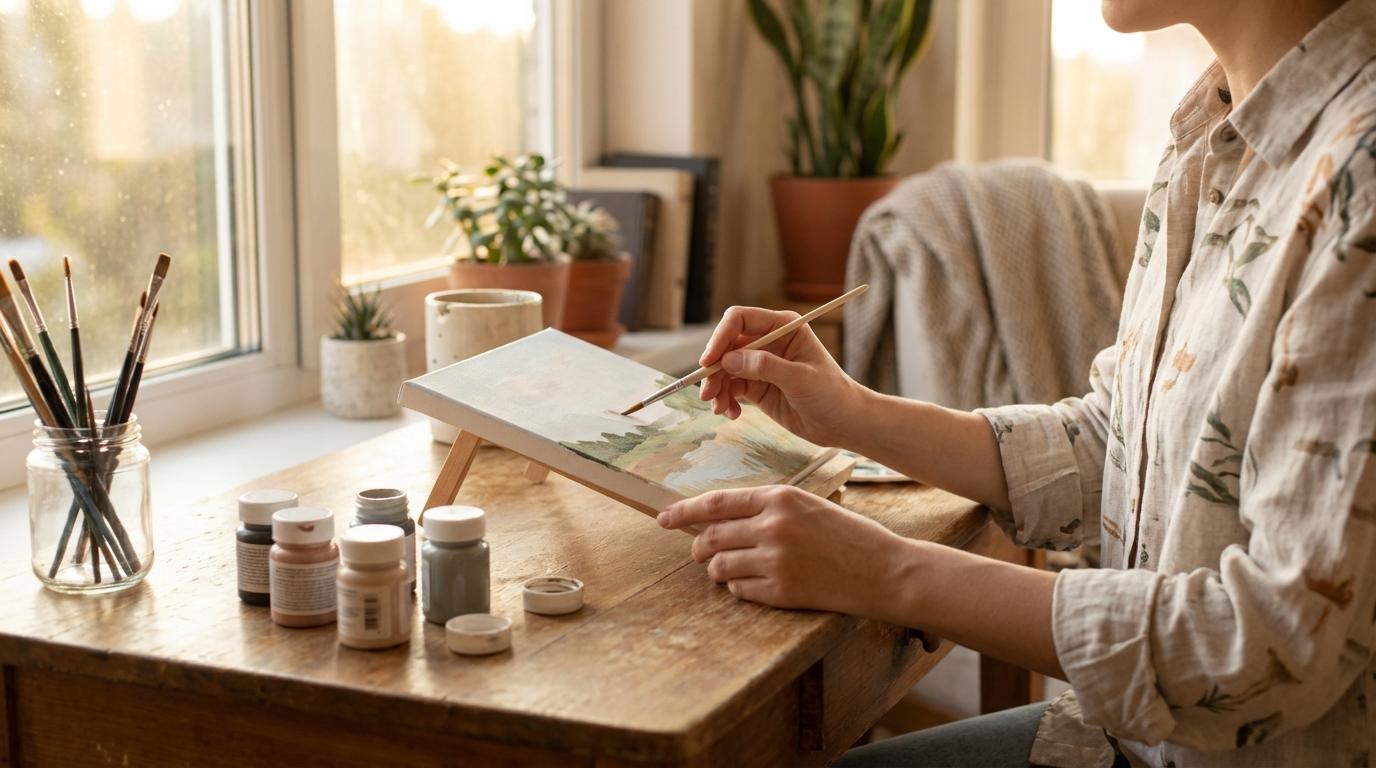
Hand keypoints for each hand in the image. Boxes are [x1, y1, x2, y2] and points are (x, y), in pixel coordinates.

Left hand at [658, 485, 912, 617]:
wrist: (883, 570)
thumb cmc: (847, 536)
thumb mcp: (807, 506)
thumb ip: (766, 508)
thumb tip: (718, 518)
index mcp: (780, 498)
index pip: (716, 503)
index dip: (683, 511)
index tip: (663, 518)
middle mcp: (773, 526)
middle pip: (711, 536)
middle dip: (698, 547)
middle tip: (699, 552)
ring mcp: (776, 560)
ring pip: (720, 566)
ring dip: (719, 570)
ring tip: (732, 569)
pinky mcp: (781, 591)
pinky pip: (740, 591)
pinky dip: (741, 589)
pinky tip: (759, 584)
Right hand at [698, 306, 866, 446]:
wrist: (843, 423)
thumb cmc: (831, 394)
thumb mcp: (801, 379)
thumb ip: (766, 367)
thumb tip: (729, 360)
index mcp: (783, 327)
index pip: (740, 320)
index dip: (720, 337)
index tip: (709, 361)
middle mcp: (768, 341)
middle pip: (726, 346)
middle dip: (714, 369)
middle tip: (708, 394)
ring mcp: (760, 364)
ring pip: (724, 369)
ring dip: (717, 388)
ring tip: (720, 409)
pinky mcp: (756, 386)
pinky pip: (730, 388)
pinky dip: (725, 400)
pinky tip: (732, 413)